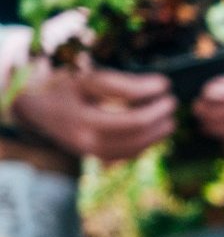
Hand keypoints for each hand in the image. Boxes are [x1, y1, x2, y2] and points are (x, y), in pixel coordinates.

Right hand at [12, 64, 175, 162]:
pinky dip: (147, 142)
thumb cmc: (65, 88)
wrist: (39, 111)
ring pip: (135, 146)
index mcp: (80, 115)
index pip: (125, 109)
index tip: (165, 83)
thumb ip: (121, 83)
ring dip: (158, 132)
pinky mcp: (98, 158)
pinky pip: (129, 154)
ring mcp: (91, 152)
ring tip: (169, 118)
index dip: (149, 94)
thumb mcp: (87, 78)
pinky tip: (156, 130)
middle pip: (134, 129)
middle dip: (158, 115)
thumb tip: (161, 85)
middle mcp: (85, 138)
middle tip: (171, 102)